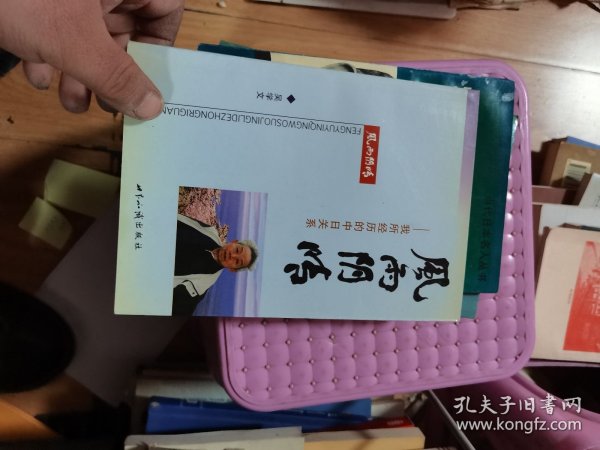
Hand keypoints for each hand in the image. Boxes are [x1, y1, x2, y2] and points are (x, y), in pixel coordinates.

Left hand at [0, 0, 183, 118]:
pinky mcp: (40, 0)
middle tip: (107, 104)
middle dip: (112, 71)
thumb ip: (116, 77)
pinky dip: (50, 53)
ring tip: (68, 100)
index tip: (147, 83)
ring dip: (81, 72)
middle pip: (125, 27)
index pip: (166, 10)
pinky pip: (57, 25)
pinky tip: (37, 74)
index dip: (161, 49)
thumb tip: (151, 108)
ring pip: (89, 32)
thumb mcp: (73, 42)